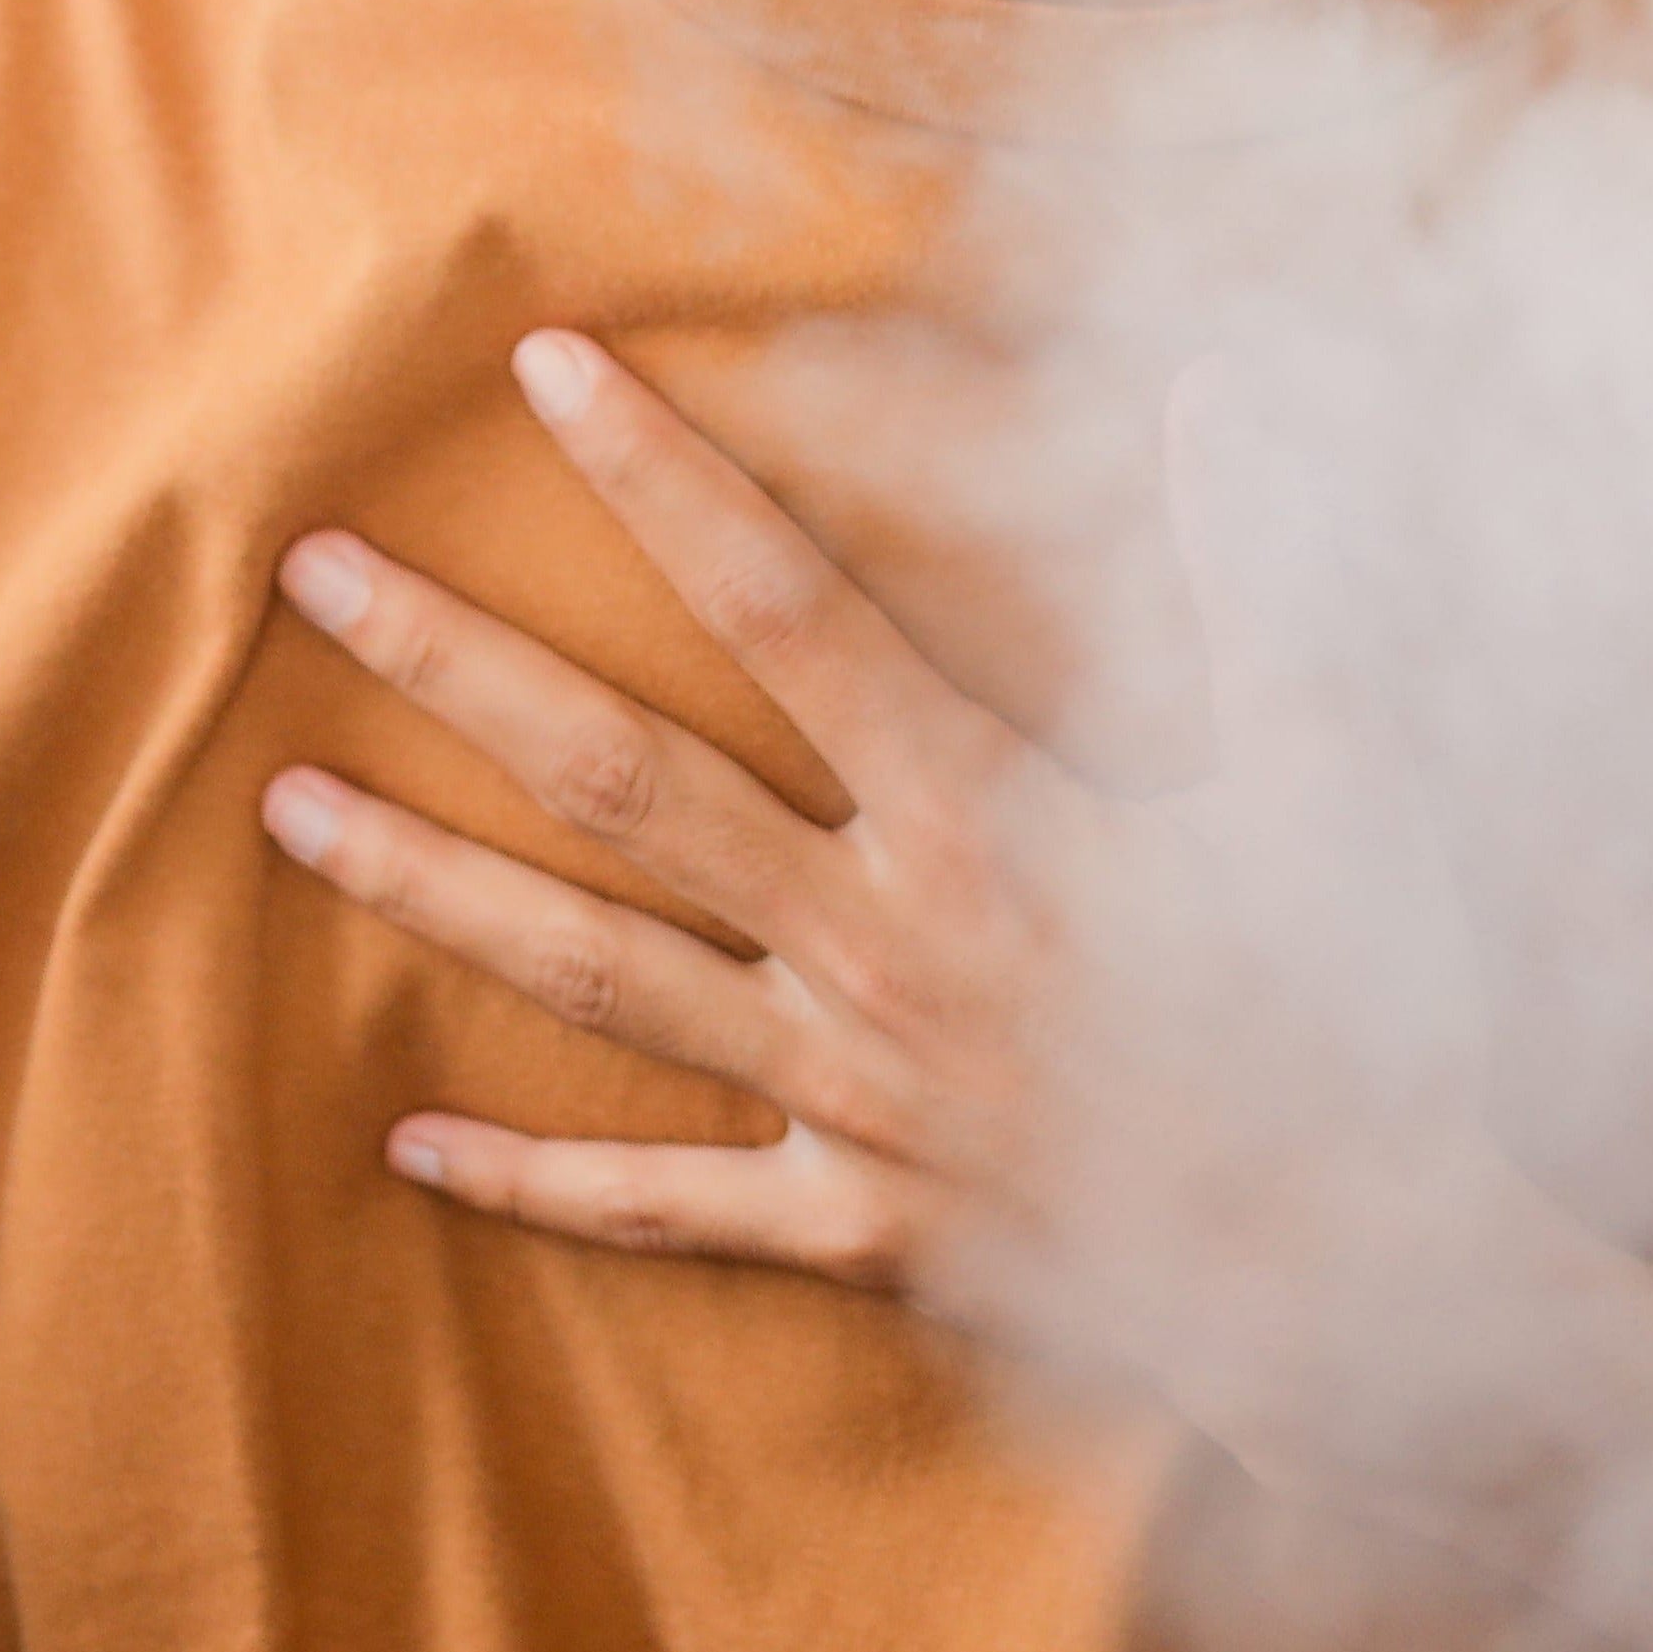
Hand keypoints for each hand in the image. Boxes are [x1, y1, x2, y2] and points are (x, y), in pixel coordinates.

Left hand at [258, 328, 1511, 1455]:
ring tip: (280, 811)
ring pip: (595, 974)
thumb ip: (1257, 569)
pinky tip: (410, 1139)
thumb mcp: (1331, 766)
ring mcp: (849, 1093)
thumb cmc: (1356, 1009)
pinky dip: (537, 1177)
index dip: (663, 477)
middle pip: (624, 780)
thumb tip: (1221, 383)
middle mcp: (877, 943)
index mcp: (983, 816)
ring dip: (432, 887)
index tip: (549, 367)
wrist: (1372, 1284)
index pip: (785, 603)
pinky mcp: (855, 1225)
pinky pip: (667, 1202)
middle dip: (458, 667)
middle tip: (307, 574)